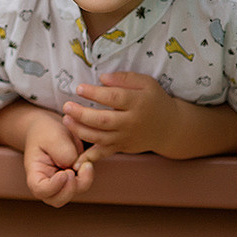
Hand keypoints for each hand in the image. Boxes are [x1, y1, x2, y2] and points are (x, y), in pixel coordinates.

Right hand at [22, 111, 94, 207]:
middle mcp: (46, 183)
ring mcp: (60, 184)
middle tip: (75, 169)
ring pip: (72, 194)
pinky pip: (82, 185)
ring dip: (82, 182)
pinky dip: (87, 177)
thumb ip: (62, 151)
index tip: (64, 173)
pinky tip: (87, 164)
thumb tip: (74, 166)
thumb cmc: (46, 132)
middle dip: (70, 189)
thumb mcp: (52, 136)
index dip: (53, 187)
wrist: (50, 130)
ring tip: (85, 164)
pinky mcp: (72, 181)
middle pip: (57, 199)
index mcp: (35, 173)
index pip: (40, 190)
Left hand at [64, 71, 178, 166]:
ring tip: (66, 120)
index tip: (79, 88)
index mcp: (137, 103)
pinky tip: (75, 159)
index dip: (94, 93)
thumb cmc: (154, 100)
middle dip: (82, 114)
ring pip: (100, 138)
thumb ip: (124, 78)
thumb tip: (102, 78)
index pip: (113, 98)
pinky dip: (89, 158)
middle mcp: (131, 123)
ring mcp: (126, 138)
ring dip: (80, 131)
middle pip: (103, 120)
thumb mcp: (146, 83)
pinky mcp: (122, 148)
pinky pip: (104, 154)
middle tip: (66, 106)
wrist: (169, 127)